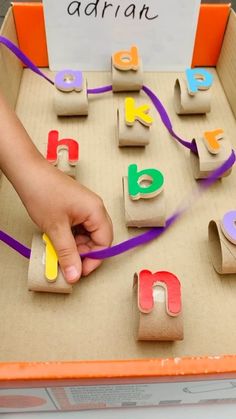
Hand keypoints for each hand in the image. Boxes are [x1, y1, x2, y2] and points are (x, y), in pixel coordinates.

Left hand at [19, 159, 112, 282]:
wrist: (28, 172)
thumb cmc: (43, 193)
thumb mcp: (56, 229)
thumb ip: (67, 254)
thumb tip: (75, 275)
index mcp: (96, 211)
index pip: (104, 242)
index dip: (94, 260)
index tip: (79, 272)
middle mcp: (95, 208)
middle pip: (98, 239)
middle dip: (84, 253)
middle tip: (68, 263)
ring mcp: (85, 207)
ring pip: (87, 234)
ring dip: (75, 246)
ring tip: (59, 251)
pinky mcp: (76, 207)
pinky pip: (79, 227)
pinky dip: (70, 237)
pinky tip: (58, 241)